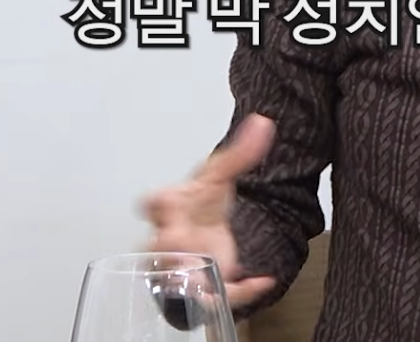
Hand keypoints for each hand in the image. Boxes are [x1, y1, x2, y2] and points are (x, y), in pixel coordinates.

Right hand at [140, 113, 279, 309]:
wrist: (207, 231)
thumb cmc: (200, 204)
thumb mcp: (220, 176)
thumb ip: (241, 153)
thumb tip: (264, 122)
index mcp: (170, 208)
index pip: (154, 203)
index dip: (156, 202)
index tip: (164, 198)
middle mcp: (169, 238)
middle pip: (157, 245)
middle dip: (165, 245)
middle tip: (180, 239)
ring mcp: (182, 265)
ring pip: (174, 276)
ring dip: (186, 275)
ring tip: (202, 276)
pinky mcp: (201, 287)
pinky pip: (215, 296)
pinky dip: (240, 291)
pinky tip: (261, 280)